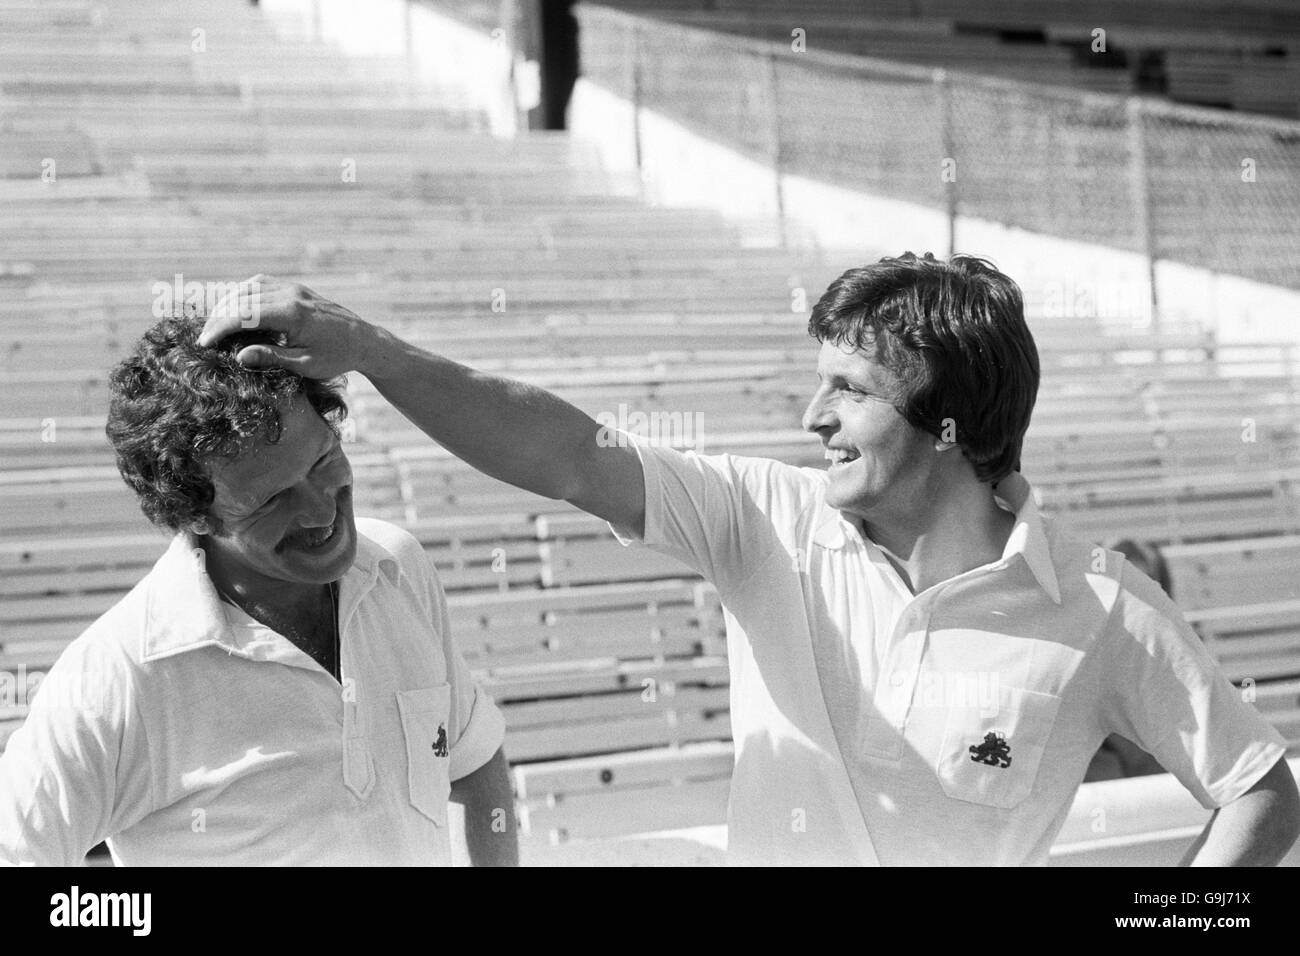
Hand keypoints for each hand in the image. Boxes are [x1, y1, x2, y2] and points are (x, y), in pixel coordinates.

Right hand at [197, 275, 370, 378]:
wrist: (365, 340)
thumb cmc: (337, 357)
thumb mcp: (305, 365)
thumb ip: (272, 359)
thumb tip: (238, 357)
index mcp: (292, 314)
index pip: (244, 315)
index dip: (220, 328)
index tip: (204, 343)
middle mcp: (290, 294)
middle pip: (241, 299)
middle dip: (218, 317)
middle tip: (204, 337)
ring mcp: (293, 288)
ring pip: (249, 287)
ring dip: (228, 303)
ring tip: (215, 324)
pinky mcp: (296, 288)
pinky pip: (261, 284)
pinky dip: (243, 295)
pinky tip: (234, 309)